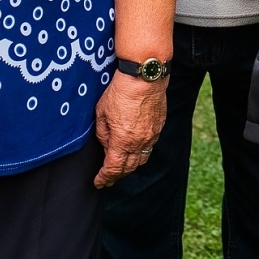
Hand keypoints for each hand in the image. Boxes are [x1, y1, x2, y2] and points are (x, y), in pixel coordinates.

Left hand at [93, 73, 167, 187]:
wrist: (144, 77)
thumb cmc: (121, 91)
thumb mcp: (101, 112)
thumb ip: (103, 133)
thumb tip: (106, 145)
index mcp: (122, 141)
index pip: (113, 168)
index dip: (104, 178)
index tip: (99, 182)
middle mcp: (139, 142)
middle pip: (128, 168)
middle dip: (117, 176)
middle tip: (108, 179)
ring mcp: (151, 135)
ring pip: (141, 159)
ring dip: (130, 166)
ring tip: (122, 168)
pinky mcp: (159, 127)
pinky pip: (149, 147)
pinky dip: (141, 153)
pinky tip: (135, 150)